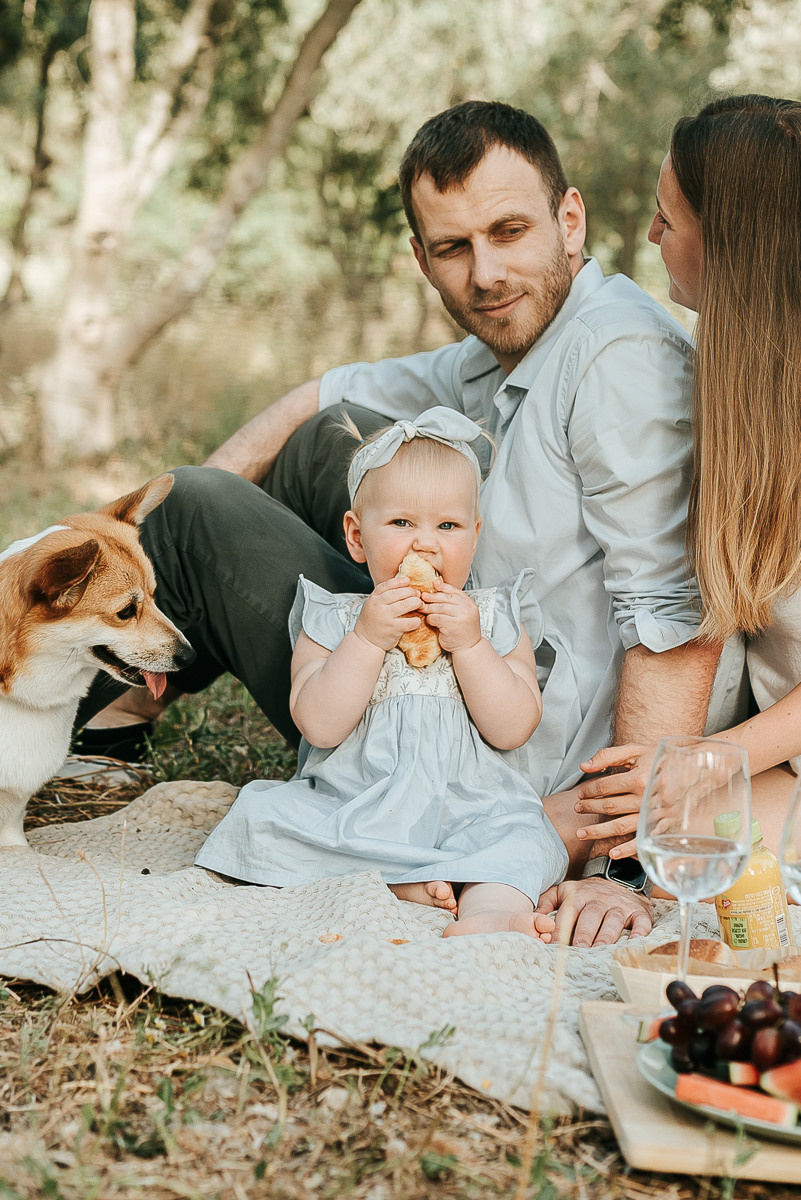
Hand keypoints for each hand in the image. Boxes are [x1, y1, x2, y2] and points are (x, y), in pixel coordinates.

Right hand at [354, 577, 424, 651]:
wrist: (365, 640)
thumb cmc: (372, 621)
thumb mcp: (372, 605)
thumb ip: (383, 596)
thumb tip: (402, 584)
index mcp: (373, 599)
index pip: (387, 585)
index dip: (399, 581)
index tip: (408, 580)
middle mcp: (378, 606)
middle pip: (398, 593)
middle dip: (411, 592)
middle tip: (417, 594)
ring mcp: (386, 617)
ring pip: (405, 605)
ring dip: (416, 603)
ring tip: (420, 605)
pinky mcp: (393, 629)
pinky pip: (409, 622)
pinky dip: (416, 620)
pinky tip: (417, 620)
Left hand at [421, 581, 480, 652]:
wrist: (469, 647)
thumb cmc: (463, 630)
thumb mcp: (462, 612)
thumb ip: (452, 601)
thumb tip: (436, 585)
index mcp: (469, 603)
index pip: (454, 591)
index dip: (442, 587)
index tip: (433, 585)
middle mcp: (466, 609)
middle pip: (445, 598)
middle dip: (432, 597)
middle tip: (423, 596)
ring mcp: (460, 617)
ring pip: (439, 608)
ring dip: (429, 608)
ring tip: (422, 608)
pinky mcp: (451, 626)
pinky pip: (436, 618)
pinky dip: (430, 618)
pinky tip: (429, 620)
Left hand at [535, 878, 652, 946]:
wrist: (620, 880)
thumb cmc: (588, 894)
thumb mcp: (564, 891)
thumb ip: (546, 902)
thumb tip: (531, 918)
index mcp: (579, 895)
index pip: (568, 913)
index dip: (561, 929)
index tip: (553, 945)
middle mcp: (600, 899)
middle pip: (591, 916)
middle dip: (584, 933)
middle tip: (578, 949)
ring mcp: (620, 905)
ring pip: (613, 920)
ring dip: (606, 936)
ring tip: (599, 951)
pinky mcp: (639, 912)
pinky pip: (641, 923)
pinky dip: (639, 934)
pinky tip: (633, 944)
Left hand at [574, 743, 656, 858]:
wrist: (694, 769)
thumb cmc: (661, 759)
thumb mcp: (635, 751)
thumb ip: (607, 756)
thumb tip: (583, 766)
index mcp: (638, 778)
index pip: (604, 787)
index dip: (588, 791)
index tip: (580, 794)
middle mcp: (645, 798)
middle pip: (609, 807)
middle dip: (589, 809)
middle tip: (577, 810)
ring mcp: (654, 814)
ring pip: (620, 826)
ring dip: (599, 832)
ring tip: (582, 834)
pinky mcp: (663, 825)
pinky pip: (641, 839)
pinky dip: (626, 849)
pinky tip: (612, 853)